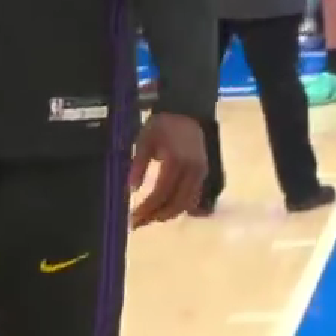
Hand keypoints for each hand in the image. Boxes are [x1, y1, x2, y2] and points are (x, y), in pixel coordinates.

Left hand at [128, 113, 206, 227]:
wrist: (186, 113)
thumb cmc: (162, 126)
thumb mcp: (144, 142)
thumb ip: (138, 166)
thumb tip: (132, 189)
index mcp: (176, 162)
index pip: (161, 193)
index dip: (147, 208)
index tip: (132, 218)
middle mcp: (192, 170)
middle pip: (175, 203)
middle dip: (156, 216)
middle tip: (138, 223)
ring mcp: (200, 172)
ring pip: (187, 203)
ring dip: (169, 214)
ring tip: (151, 218)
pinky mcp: (203, 173)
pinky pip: (194, 196)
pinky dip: (181, 207)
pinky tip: (167, 209)